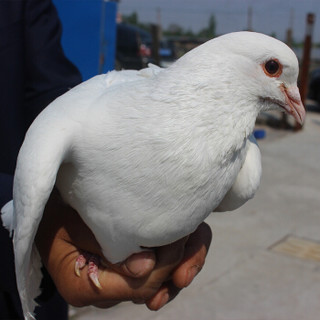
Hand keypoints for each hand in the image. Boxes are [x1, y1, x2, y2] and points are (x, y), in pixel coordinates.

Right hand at [35, 190, 211, 309]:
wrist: (50, 219)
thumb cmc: (58, 218)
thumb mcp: (73, 225)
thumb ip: (106, 244)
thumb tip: (146, 267)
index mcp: (88, 287)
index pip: (141, 284)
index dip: (166, 261)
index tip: (180, 231)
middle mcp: (108, 293)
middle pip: (156, 286)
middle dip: (180, 259)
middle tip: (193, 229)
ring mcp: (119, 283)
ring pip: (162, 281)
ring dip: (183, 259)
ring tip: (195, 236)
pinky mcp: (127, 270)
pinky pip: (157, 271)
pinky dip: (175, 255)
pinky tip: (185, 241)